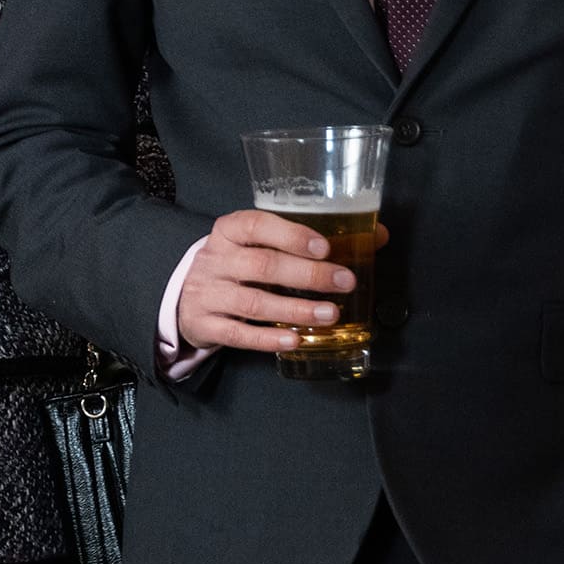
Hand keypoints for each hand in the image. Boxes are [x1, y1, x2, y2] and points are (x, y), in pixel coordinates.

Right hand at [176, 207, 380, 351]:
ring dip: (295, 309)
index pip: (256, 225)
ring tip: (330, 314)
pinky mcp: (204, 324)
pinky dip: (268, 338)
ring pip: (253, 302)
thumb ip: (311, 240)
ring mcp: (207, 293)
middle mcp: (215, 259)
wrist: (187, 297)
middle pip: (262, 265)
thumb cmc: (237, 266)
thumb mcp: (261, 245)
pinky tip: (295, 339)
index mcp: (229, 231)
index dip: (291, 235)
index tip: (325, 247)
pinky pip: (238, 334)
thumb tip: (376, 235)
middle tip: (344, 282)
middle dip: (307, 274)